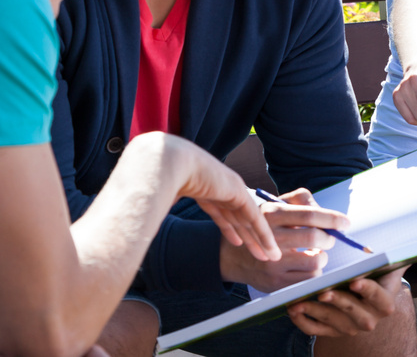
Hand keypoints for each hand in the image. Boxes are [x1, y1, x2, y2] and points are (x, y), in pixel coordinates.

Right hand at [155, 134, 280, 262]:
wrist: (167, 161)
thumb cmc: (157, 179)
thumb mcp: (161, 198)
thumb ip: (161, 211)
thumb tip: (145, 226)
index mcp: (204, 187)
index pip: (221, 211)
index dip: (230, 228)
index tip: (238, 241)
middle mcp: (221, 188)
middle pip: (238, 218)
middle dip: (250, 237)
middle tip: (262, 253)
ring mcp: (231, 188)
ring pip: (249, 220)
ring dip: (260, 240)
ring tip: (270, 256)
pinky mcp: (238, 192)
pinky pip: (254, 218)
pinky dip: (263, 234)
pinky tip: (270, 247)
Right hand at [219, 188, 348, 291]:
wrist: (230, 255)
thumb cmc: (262, 226)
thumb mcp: (274, 206)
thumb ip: (301, 200)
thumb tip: (327, 212)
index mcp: (272, 214)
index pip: (309, 215)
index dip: (332, 219)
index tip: (346, 223)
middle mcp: (271, 237)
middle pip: (314, 238)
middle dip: (330, 238)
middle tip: (329, 238)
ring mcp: (273, 262)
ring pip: (315, 261)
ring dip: (322, 256)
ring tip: (314, 252)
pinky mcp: (275, 282)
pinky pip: (309, 279)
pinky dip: (314, 271)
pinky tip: (306, 265)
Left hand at [286, 267, 406, 336]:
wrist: (368, 283)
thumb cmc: (371, 267)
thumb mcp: (378, 260)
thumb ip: (375, 256)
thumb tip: (365, 244)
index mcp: (384, 301)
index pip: (380, 299)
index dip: (369, 290)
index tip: (354, 281)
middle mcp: (370, 317)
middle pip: (358, 316)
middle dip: (339, 302)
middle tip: (323, 293)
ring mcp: (351, 326)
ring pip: (335, 323)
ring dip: (316, 313)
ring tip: (298, 303)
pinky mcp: (333, 329)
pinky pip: (317, 330)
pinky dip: (303, 322)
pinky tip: (293, 310)